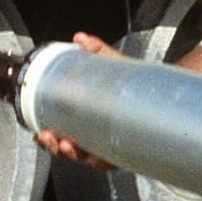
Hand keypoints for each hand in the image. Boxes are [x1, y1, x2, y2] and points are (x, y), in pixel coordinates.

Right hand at [34, 32, 120, 168]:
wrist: (162, 95)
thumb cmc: (133, 85)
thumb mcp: (113, 67)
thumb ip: (97, 51)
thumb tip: (80, 38)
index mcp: (87, 122)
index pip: (62, 134)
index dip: (49, 138)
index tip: (39, 132)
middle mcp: (97, 138)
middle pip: (70, 150)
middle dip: (57, 147)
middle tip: (50, 137)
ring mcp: (111, 147)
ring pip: (86, 158)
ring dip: (74, 154)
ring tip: (68, 144)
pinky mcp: (126, 152)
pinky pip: (109, 162)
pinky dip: (98, 160)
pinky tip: (92, 155)